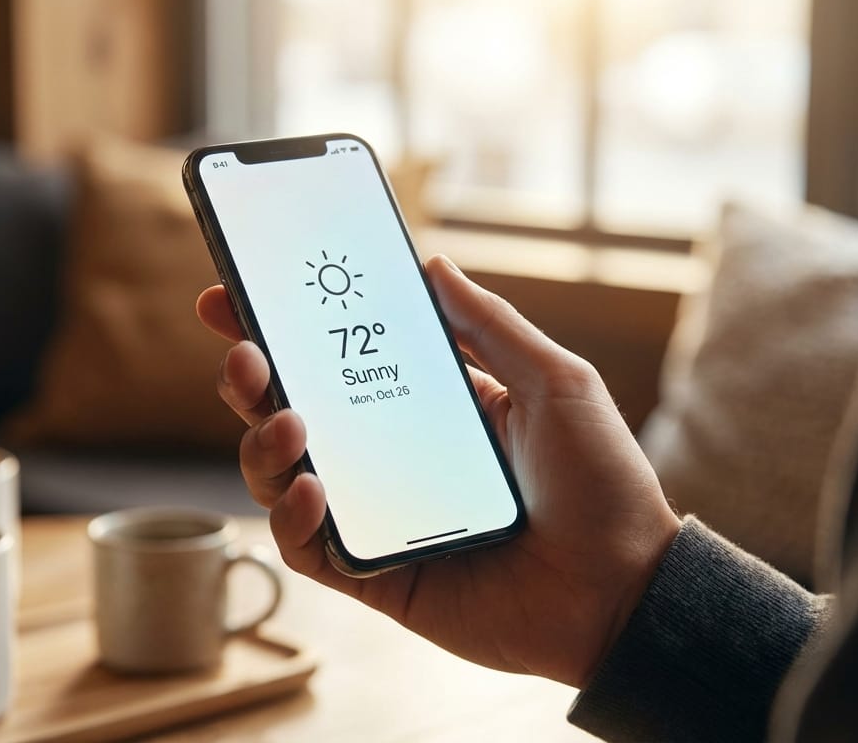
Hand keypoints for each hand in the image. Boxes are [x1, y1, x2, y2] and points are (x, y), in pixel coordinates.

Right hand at [195, 255, 679, 687]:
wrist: (624, 590)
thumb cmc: (601, 483)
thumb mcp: (555, 382)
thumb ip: (490, 326)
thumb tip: (431, 267)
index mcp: (428, 407)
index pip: (339, 359)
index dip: (282, 328)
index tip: (233, 295)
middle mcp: (391, 458)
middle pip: (293, 411)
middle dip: (252, 378)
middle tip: (243, 353)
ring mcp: (378, 517)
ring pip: (282, 477)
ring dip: (264, 443)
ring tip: (288, 422)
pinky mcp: (374, 576)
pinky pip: (307, 548)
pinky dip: (292, 517)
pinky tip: (312, 488)